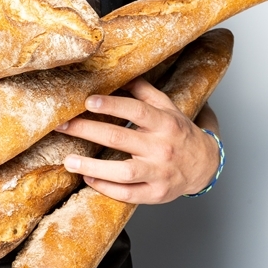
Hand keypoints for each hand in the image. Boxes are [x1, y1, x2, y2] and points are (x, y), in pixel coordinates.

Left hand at [55, 78, 219, 203]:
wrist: (205, 165)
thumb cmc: (178, 132)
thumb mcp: (167, 107)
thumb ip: (143, 91)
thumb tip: (117, 73)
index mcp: (165, 123)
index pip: (136, 110)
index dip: (112, 105)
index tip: (88, 101)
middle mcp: (162, 147)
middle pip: (119, 138)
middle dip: (86, 130)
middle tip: (62, 126)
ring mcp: (159, 173)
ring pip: (123, 172)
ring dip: (93, 166)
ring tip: (69, 161)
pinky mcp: (156, 193)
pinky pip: (128, 194)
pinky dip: (106, 188)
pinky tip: (88, 178)